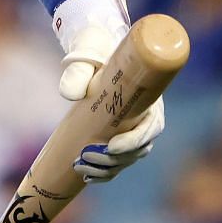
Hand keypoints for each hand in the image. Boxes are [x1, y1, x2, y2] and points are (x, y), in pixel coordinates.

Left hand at [51, 0, 166, 182]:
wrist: (92, 46)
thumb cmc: (94, 48)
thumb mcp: (86, 53)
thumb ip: (77, 71)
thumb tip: (70, 95)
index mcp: (147, 95)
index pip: (151, 127)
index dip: (135, 141)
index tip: (112, 146)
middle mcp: (145, 114)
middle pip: (139, 148)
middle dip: (113, 160)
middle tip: (85, 158)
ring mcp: (132, 127)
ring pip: (127, 158)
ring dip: (106, 169)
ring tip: (80, 167)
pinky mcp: (118, 134)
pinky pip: (118, 160)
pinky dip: (105, 172)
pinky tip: (88, 176)